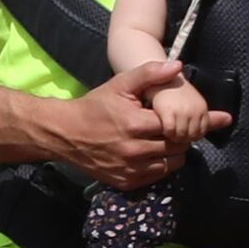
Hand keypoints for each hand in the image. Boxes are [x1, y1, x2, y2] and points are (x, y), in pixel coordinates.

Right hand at [52, 62, 222, 190]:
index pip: (177, 125)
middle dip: (180, 136)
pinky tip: (152, 154)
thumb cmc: (95, 106)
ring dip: (174, 152)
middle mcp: (134, 150)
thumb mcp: (119, 84)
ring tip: (164, 140)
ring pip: (172, 164)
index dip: (182, 120)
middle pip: (178, 146)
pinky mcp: (126, 182)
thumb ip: (150, 73)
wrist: (64, 133)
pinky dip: (161, 165)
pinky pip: (157, 177)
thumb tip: (178, 66)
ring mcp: (130, 169)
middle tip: (173, 127)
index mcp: (136, 124)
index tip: (183, 117)